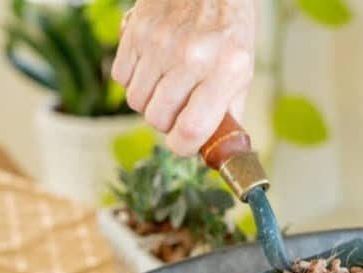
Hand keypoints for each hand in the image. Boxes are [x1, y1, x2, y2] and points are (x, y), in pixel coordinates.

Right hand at [111, 0, 257, 155]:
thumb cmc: (230, 33)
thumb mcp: (243, 73)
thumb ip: (229, 114)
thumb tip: (217, 151)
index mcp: (224, 71)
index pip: (190, 129)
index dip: (182, 146)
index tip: (183, 143)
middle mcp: (191, 57)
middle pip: (157, 118)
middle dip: (166, 123)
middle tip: (178, 109)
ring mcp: (159, 43)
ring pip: (136, 101)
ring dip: (149, 102)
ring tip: (167, 86)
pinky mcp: (136, 30)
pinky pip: (120, 77)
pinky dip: (132, 80)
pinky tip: (152, 69)